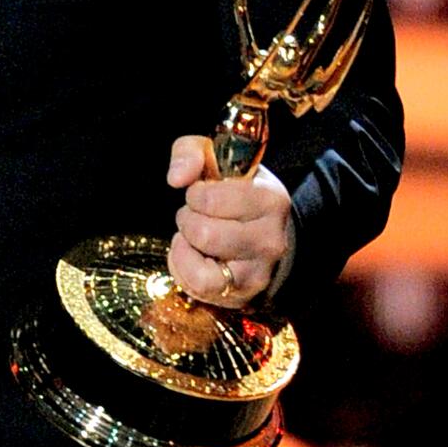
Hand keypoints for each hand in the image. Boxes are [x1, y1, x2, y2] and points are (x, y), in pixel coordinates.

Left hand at [165, 136, 293, 306]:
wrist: (259, 226)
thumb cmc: (230, 187)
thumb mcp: (213, 157)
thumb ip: (190, 153)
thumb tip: (176, 178)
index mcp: (270, 199)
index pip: (212, 200)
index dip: (195, 194)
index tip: (201, 192)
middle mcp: (271, 239)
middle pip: (203, 234)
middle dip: (188, 220)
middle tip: (196, 214)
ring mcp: (259, 271)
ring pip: (201, 268)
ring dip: (187, 247)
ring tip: (195, 235)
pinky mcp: (243, 293)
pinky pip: (199, 286)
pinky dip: (184, 269)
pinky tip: (193, 254)